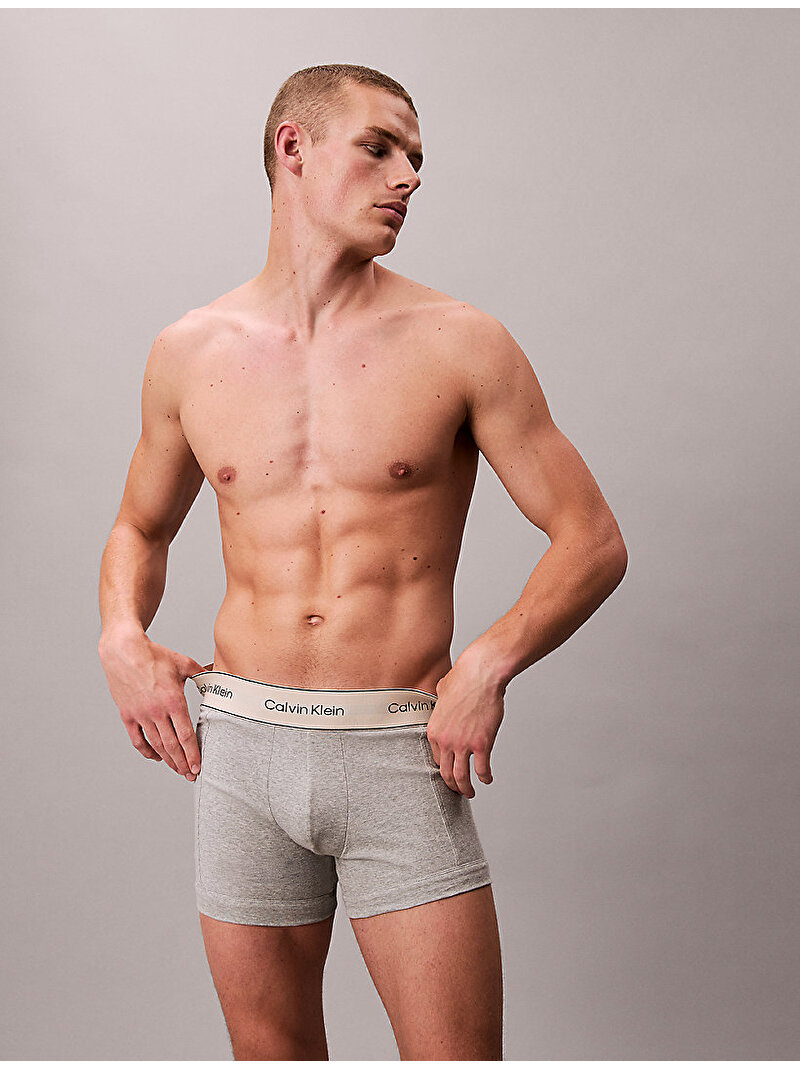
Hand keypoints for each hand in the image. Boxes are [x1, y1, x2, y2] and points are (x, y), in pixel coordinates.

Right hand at [99, 625, 208, 780]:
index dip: (192, 753)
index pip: (185, 735)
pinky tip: (156, 757)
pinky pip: (137, 740)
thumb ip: (201, 675)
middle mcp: (156, 712)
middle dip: (182, 763)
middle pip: (171, 745)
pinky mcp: (127, 715)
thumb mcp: (183, 663)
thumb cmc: (154, 655)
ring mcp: (140, 715)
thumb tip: (215, 679)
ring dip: (168, 760)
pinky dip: (147, 751)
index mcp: (173, 701)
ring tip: (177, 770)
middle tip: (191, 775)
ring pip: (155, 745)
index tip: (198, 766)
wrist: (124, 650)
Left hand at [425, 650, 505, 796]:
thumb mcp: (442, 691)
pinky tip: (487, 779)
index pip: (435, 759)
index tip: (449, 772)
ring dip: (465, 789)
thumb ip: (441, 700)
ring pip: (461, 777)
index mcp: (434, 731)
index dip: (443, 769)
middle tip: (458, 790)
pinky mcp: (481, 744)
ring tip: (470, 793)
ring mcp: (463, 744)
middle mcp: (445, 741)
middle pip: (446, 773)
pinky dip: (484, 777)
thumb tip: (443, 694)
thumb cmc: (463, 678)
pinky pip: (481, 769)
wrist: (480, 674)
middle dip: (452, 785)